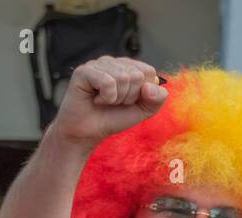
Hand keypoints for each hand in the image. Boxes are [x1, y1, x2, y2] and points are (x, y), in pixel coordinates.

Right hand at [52, 56, 166, 148]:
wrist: (89, 132)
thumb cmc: (113, 117)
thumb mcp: (143, 110)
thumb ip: (157, 99)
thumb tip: (150, 86)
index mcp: (128, 67)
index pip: (149, 72)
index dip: (143, 92)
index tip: (129, 100)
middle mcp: (113, 62)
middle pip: (137, 75)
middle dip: (129, 97)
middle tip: (114, 102)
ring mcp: (98, 64)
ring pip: (123, 78)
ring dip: (117, 98)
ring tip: (105, 101)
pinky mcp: (84, 71)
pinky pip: (108, 82)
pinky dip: (106, 98)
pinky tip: (96, 99)